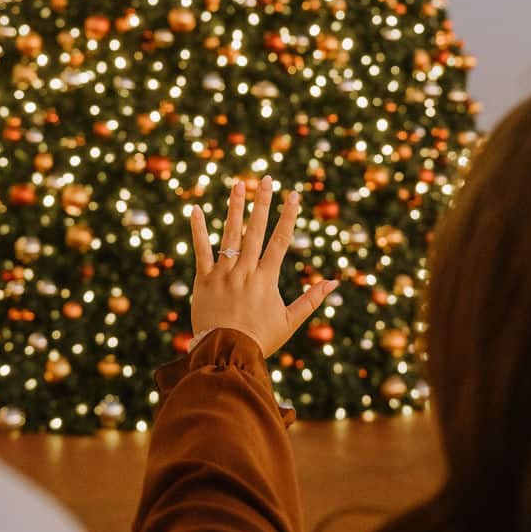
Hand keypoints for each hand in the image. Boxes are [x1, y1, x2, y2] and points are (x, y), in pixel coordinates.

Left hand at [189, 176, 339, 357]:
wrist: (226, 352)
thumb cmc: (261, 339)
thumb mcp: (290, 321)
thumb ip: (312, 300)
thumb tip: (334, 282)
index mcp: (266, 279)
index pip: (280, 240)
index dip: (288, 216)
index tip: (293, 195)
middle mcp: (245, 271)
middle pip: (255, 230)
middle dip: (262, 203)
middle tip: (265, 179)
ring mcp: (223, 273)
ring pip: (229, 235)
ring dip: (234, 208)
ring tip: (238, 185)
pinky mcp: (203, 280)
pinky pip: (200, 250)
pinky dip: (197, 230)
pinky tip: (195, 209)